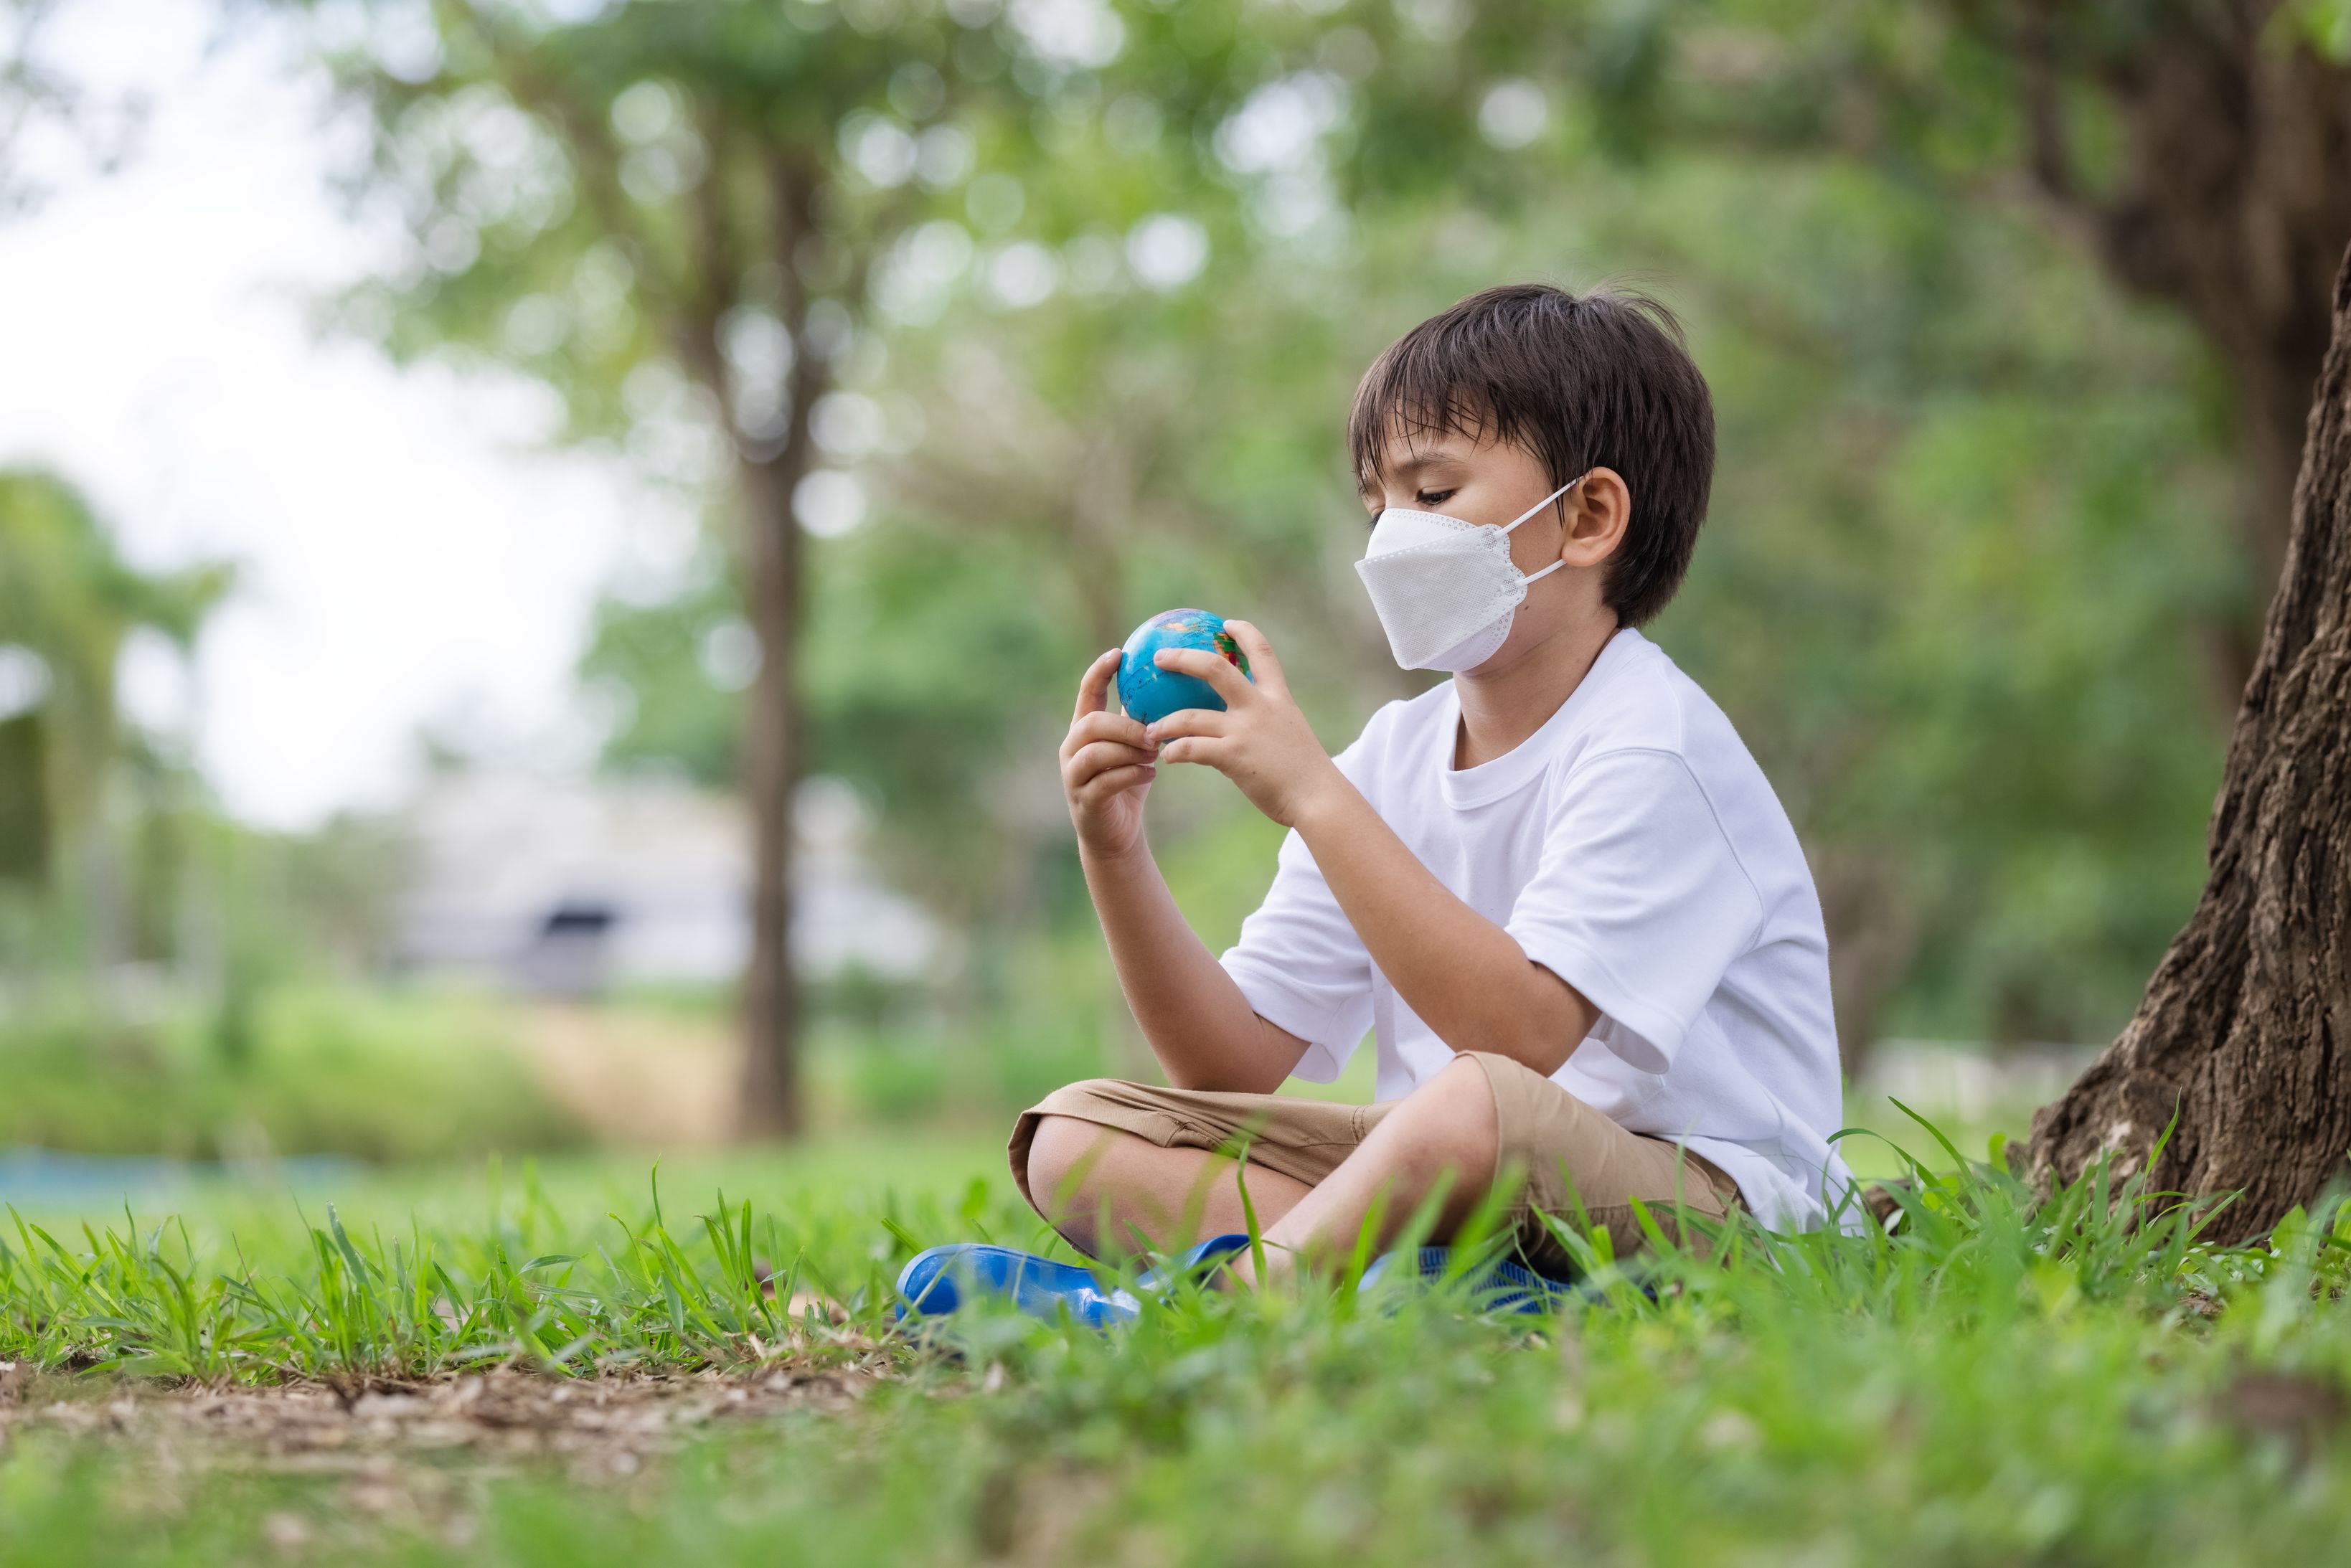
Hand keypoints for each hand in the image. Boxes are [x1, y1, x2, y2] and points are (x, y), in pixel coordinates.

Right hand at [1060, 647, 1157, 859]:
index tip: (1118, 653)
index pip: (1086, 693)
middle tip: (1153, 732)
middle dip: (1124, 725)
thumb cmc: (1127, 782)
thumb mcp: (1134, 747)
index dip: (1099, 672)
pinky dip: (1131, 775)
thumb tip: (1173, 686)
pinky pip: (1106, 782)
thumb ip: (1140, 721)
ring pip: (1096, 753)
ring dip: (1129, 751)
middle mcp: (1072, 749)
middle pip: (1091, 723)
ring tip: (1153, 754)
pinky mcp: (1085, 801)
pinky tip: (1150, 775)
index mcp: (1084, 730)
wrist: (1115, 834)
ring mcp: (1074, 776)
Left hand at [1145, 621, 1343, 827]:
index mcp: (1278, 697)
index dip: (1244, 632)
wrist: (1319, 798)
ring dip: (1164, 723)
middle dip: (1183, 658)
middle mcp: (1260, 706)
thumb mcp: (1290, 733)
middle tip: (1160, 658)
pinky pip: (1191, 748)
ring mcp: (1245, 730)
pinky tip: (1168, 757)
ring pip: (1190, 716)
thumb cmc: (1305, 773)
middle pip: (1214, 668)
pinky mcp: (1234, 756)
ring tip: (1150, 730)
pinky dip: (1175, 752)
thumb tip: (1246, 722)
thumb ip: (1269, 721)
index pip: (1262, 652)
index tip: (1227, 622)